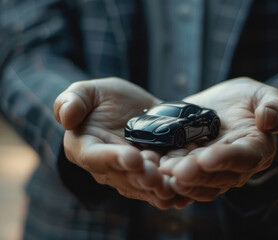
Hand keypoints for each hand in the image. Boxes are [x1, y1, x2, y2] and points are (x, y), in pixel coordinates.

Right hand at [54, 77, 191, 208]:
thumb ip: (72, 101)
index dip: (112, 159)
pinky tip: (186, 194)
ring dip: (158, 189)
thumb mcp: (87, 92)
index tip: (131, 157)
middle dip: (141, 178)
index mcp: (86, 148)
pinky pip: (161, 185)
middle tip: (156, 178)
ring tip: (173, 187)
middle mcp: (108, 167)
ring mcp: (131, 174)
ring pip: (144, 186)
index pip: (95, 157)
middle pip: (124, 177)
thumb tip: (65, 117)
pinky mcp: (152, 174)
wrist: (133, 108)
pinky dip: (173, 189)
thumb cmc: (104, 99)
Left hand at [159, 77, 277, 201]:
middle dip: (195, 174)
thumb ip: (275, 107)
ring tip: (161, 170)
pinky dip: (168, 175)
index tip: (206, 158)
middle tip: (175, 171)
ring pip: (197, 182)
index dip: (225, 160)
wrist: (220, 105)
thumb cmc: (245, 99)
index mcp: (255, 150)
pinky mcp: (191, 167)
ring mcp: (211, 170)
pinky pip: (181, 176)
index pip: (243, 158)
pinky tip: (153, 167)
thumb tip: (270, 121)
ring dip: (179, 179)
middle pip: (216, 177)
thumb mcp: (262, 94)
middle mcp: (233, 166)